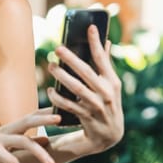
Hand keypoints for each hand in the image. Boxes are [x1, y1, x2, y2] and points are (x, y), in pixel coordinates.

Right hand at [0, 109, 60, 162]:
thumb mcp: (4, 144)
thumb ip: (24, 141)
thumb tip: (46, 139)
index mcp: (9, 128)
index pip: (31, 115)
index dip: (47, 111)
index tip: (65, 109)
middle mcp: (4, 131)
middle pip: (27, 119)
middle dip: (44, 118)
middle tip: (61, 118)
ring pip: (22, 141)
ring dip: (38, 152)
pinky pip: (8, 160)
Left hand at [46, 25, 123, 152]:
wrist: (109, 135)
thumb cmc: (107, 103)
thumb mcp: (111, 85)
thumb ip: (106, 64)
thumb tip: (106, 41)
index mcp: (112, 82)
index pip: (103, 59)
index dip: (96, 43)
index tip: (90, 27)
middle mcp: (106, 93)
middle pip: (86, 72)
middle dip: (71, 59)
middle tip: (57, 48)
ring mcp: (96, 106)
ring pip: (76, 89)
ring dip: (61, 77)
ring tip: (51, 67)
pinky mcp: (86, 117)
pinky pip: (68, 105)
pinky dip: (58, 98)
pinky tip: (50, 91)